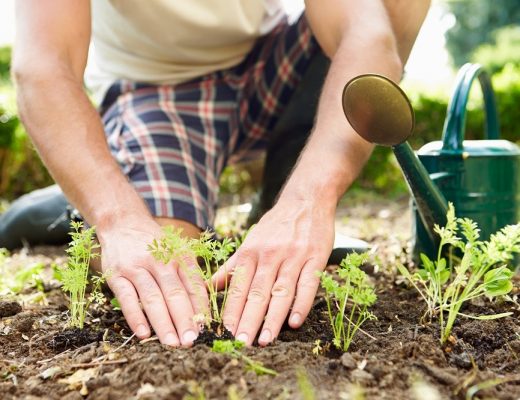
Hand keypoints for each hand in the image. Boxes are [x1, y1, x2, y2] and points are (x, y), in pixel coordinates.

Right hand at [98, 218, 208, 345]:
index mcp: (179, 256)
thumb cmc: (155, 244)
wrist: (122, 222)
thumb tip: (203, 308)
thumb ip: (188, 275)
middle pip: (175, 294)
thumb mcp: (176, 251)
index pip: (194, 285)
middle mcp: (160, 260)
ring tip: (172, 343)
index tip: (206, 329)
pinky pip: (127, 298)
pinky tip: (143, 333)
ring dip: (163, 323)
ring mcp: (137, 267)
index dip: (200, 308)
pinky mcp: (117, 274)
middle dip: (185, 320)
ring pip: (153, 298)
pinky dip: (135, 316)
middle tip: (191, 341)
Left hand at [213, 198, 334, 345]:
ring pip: (281, 291)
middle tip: (240, 344)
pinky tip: (295, 322)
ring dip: (272, 318)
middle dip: (248, 320)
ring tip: (265, 340)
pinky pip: (308, 284)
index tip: (223, 334)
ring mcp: (293, 257)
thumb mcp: (250, 242)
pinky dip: (301, 304)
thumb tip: (208, 287)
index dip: (231, 312)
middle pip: (257, 292)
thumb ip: (231, 267)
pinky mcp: (315, 258)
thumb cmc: (275, 226)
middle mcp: (269, 255)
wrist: (306, 201)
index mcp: (250, 253)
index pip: (238, 287)